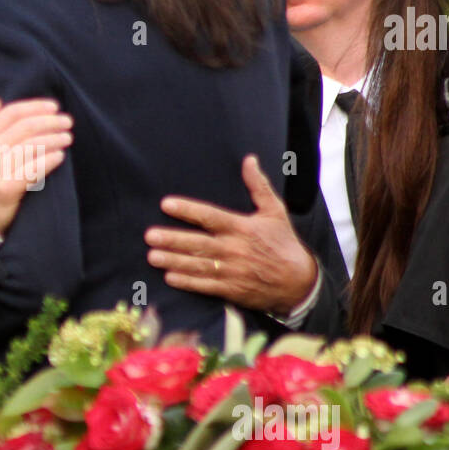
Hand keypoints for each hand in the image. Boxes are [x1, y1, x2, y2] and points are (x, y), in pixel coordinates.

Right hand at [0, 98, 71, 234]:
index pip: (11, 113)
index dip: (35, 107)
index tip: (53, 107)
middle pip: (25, 127)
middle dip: (50, 121)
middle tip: (67, 121)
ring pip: (32, 146)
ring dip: (54, 139)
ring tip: (68, 137)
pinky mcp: (7, 188)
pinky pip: (34, 169)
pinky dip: (49, 160)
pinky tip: (60, 156)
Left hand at [145, 154, 317, 314]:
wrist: (299, 282)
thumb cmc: (283, 242)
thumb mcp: (275, 211)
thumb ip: (258, 186)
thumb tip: (249, 159)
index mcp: (242, 228)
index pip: (210, 216)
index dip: (188, 210)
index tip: (166, 204)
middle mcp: (235, 249)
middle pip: (199, 244)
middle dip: (173, 240)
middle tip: (150, 236)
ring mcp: (232, 271)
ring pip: (198, 265)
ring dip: (174, 261)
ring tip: (152, 256)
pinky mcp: (232, 290)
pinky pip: (206, 286)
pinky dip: (188, 283)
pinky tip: (170, 278)